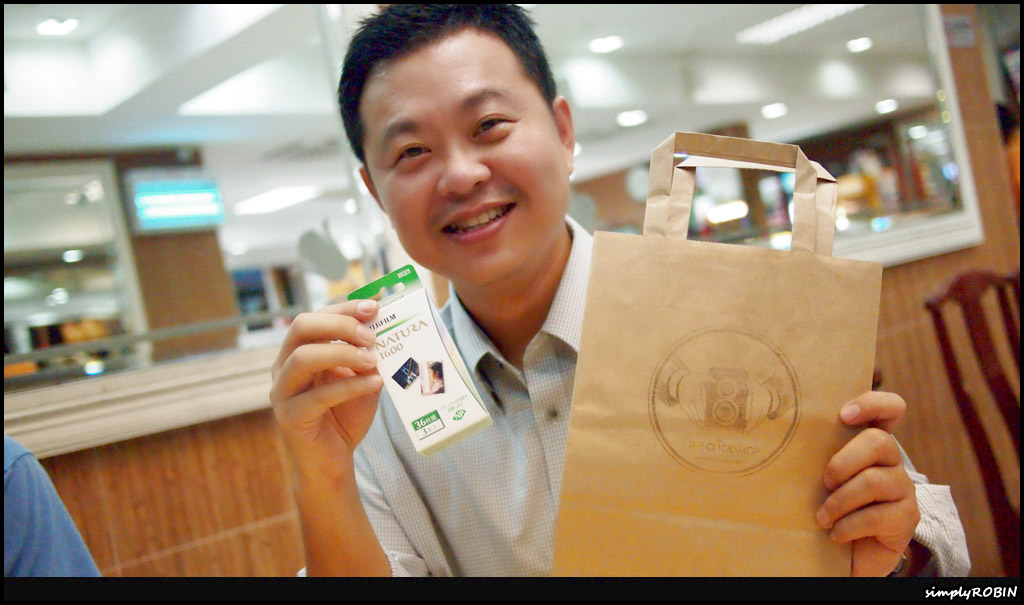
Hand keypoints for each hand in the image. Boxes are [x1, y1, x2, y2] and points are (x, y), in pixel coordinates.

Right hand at [270, 300, 383, 479]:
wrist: (333, 463)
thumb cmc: (345, 417)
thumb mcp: (360, 379)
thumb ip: (367, 356)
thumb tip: (385, 327)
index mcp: (298, 352)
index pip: (316, 317)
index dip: (344, 307)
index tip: (374, 306)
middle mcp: (283, 367)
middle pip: (301, 327)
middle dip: (340, 324)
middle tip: (371, 335)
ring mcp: (282, 391)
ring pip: (303, 357)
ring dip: (342, 353)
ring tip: (373, 359)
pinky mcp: (291, 417)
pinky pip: (318, 395)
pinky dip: (350, 385)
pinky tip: (374, 383)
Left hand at [816, 391, 920, 576]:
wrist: (846, 556)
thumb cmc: (827, 508)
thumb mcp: (819, 477)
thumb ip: (815, 455)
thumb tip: (777, 435)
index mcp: (871, 444)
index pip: (890, 408)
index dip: (872, 404)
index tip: (844, 414)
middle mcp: (892, 461)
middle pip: (878, 441)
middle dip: (842, 463)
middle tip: (824, 483)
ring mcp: (903, 488)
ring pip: (873, 481)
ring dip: (839, 502)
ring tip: (822, 518)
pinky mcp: (907, 517)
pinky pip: (877, 516)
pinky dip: (848, 526)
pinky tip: (836, 534)